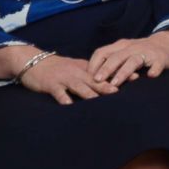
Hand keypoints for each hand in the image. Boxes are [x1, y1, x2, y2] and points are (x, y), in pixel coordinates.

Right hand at [0, 44, 117, 104]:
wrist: (32, 62)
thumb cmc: (56, 67)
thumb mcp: (74, 67)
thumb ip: (90, 74)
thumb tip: (109, 80)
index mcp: (83, 69)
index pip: (104, 72)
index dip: (119, 74)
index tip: (135, 78)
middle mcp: (76, 73)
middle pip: (94, 80)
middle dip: (108, 85)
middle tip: (121, 91)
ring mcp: (64, 79)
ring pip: (79, 87)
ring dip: (90, 94)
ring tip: (100, 100)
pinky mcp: (51, 85)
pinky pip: (59, 94)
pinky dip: (65, 100)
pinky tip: (71, 107)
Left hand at [87, 31, 168, 85]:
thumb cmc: (143, 51)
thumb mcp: (126, 52)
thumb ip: (113, 61)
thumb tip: (93, 78)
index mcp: (121, 46)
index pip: (102, 52)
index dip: (94, 65)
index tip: (88, 78)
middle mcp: (132, 47)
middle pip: (116, 57)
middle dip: (105, 69)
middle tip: (97, 81)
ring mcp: (147, 52)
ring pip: (133, 61)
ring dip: (123, 72)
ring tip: (116, 83)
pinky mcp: (161, 58)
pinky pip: (156, 64)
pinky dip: (154, 69)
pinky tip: (151, 76)